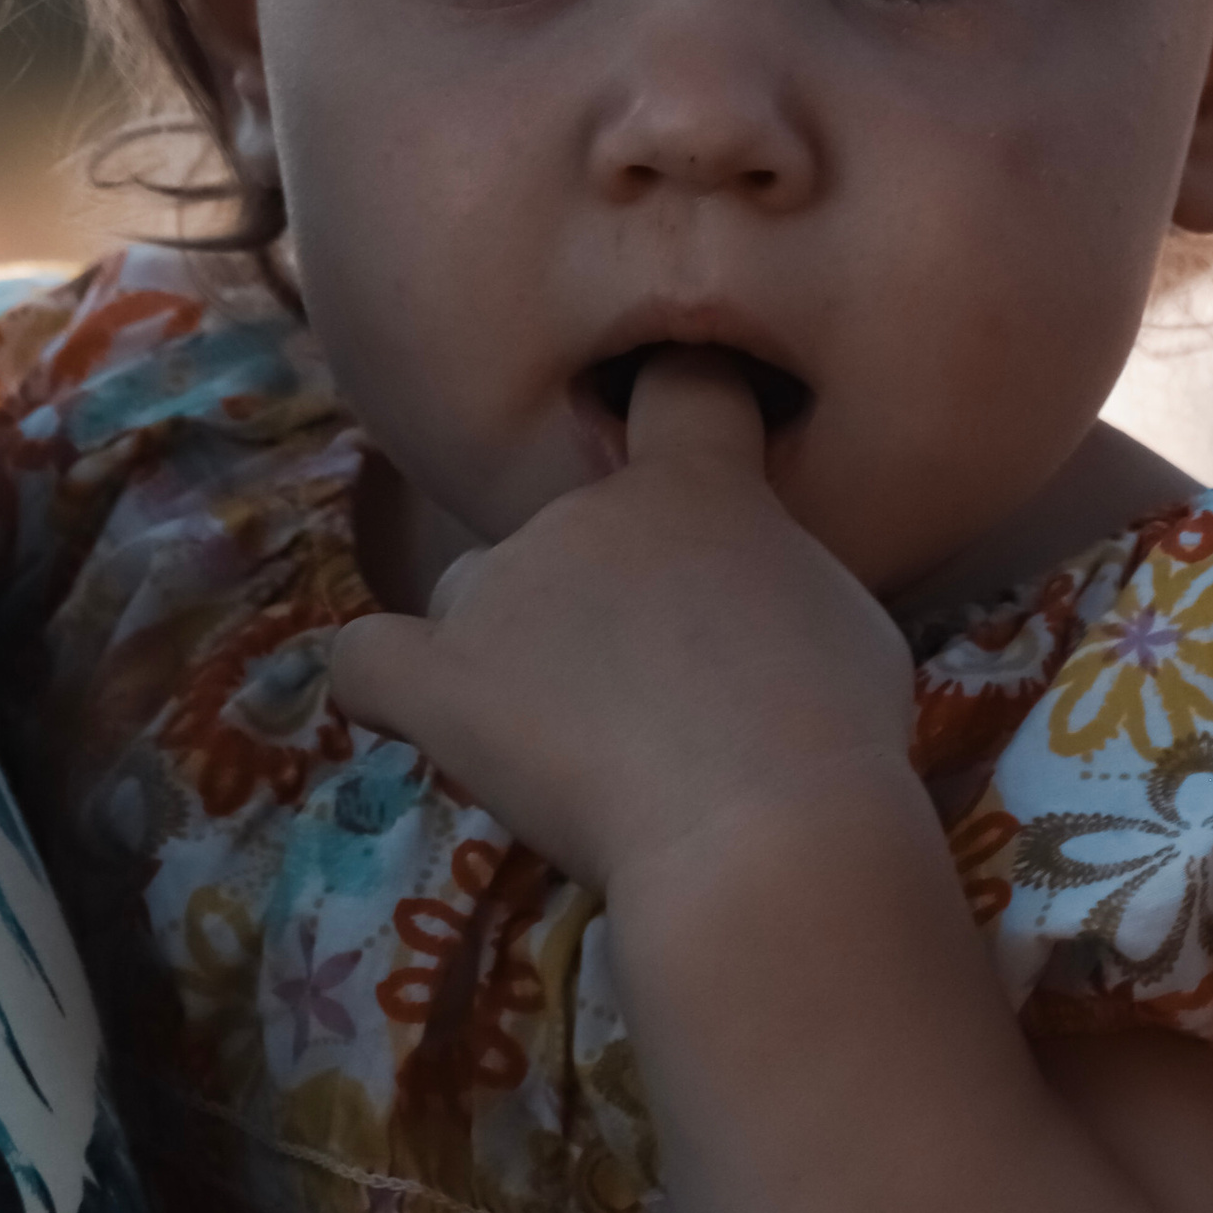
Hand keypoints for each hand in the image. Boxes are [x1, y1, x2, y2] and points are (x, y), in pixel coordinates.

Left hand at [327, 356, 915, 892]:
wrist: (764, 824)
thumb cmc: (834, 731)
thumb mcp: (845, 619)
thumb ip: (775, 582)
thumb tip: (748, 607)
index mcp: (697, 485)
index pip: (680, 388)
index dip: (680, 405)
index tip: (687, 447)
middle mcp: (586, 512)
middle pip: (568, 532)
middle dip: (605, 602)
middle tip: (666, 701)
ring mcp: (503, 592)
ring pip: (477, 597)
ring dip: (511, 648)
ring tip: (575, 745)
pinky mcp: (445, 682)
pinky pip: (367, 661)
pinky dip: (389, 683)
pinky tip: (426, 717)